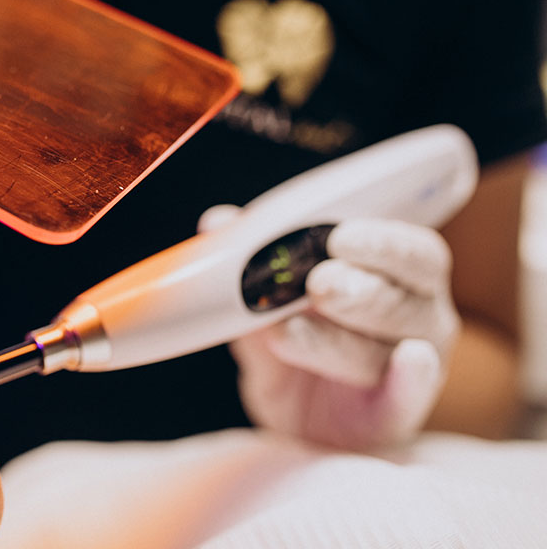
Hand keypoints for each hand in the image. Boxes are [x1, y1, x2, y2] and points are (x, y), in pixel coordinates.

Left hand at [203, 207, 459, 448]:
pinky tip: (409, 360)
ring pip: (389, 348)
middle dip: (356, 289)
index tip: (338, 235)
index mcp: (396, 275)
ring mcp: (414, 369)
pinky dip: (409, 380)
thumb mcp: (268, 300)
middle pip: (401, 299)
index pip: (411, 251)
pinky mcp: (395, 416)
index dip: (381, 241)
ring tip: (285, 331)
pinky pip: (407, 399)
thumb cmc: (297, 337)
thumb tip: (218, 222)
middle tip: (317, 283)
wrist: (294, 413)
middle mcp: (418, 317)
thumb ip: (251, 264)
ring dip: (338, 338)